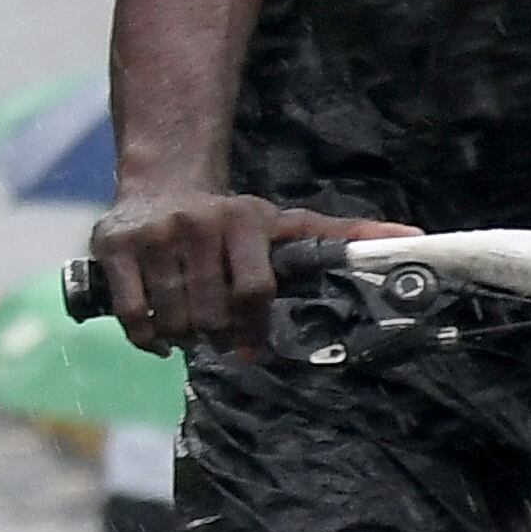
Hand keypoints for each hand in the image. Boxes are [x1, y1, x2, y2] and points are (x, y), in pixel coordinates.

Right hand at [83, 192, 414, 356]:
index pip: (255, 292)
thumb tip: (416, 239)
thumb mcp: (288, 224)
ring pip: (174, 319)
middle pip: (213, 314)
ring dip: (183, 339)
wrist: (160, 182)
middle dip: (217, 337)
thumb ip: (345, 237)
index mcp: (246, 219)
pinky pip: (134, 315)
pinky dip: (147, 338)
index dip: (254, 330)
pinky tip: (158, 335)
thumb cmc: (234, 221)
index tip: (251, 349)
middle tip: (215, 335)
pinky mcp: (114, 247)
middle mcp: (199, 222)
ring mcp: (154, 234)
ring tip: (190, 330)